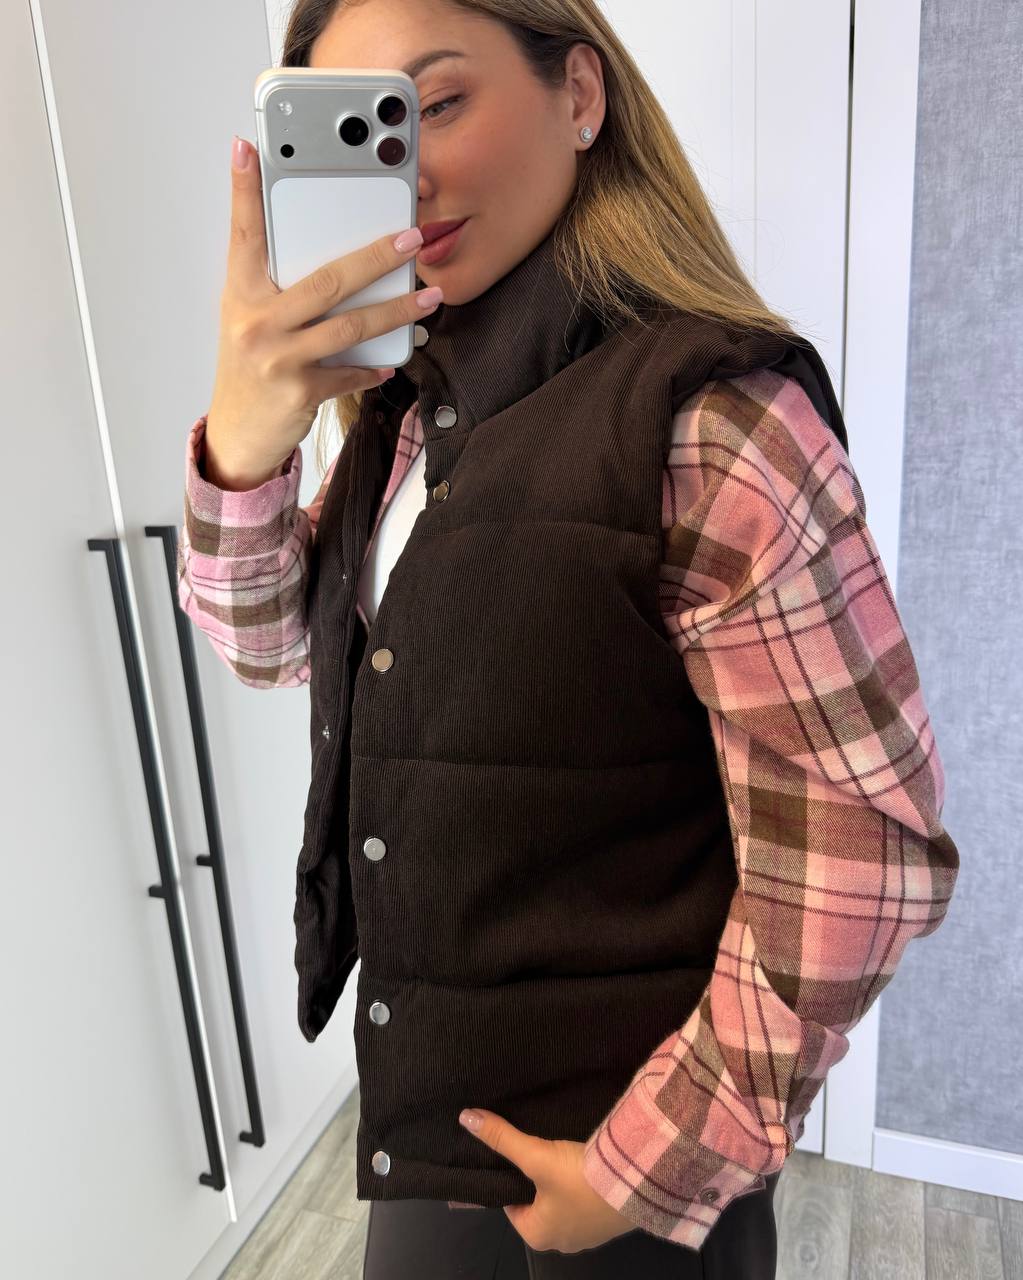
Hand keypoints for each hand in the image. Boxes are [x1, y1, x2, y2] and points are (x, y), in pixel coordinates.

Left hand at [458, 1108, 636, 1253]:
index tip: (511, 1155)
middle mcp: (561, 1241)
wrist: (639, 1185)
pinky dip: (583, 1182)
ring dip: (561, 1180)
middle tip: (535, 1148)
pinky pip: (587, 1199)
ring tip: (558, 1150)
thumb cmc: (579, 1180)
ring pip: (563, 1201)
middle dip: (536, 1179)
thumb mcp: (536, 1156)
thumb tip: (465, 1118)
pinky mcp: (611, 1218)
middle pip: (537, 1203)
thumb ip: (501, 1138)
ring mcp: (589, 1232)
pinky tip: (585, 1161)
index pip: (511, 1206)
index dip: (509, 1179)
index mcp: (537, 1236)